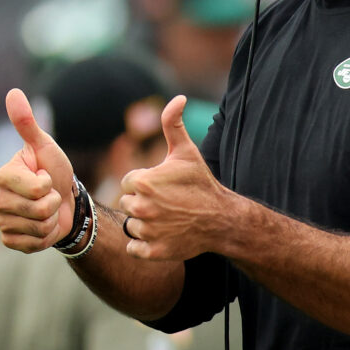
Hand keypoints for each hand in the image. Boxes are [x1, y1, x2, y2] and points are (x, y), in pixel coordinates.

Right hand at [0, 88, 75, 252]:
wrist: (64, 201)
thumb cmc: (53, 170)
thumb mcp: (44, 146)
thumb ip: (27, 123)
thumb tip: (13, 92)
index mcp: (2, 176)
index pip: (36, 188)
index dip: (49, 184)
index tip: (45, 176)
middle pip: (37, 210)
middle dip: (52, 203)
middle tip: (48, 195)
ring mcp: (2, 222)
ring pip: (37, 227)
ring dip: (50, 220)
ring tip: (46, 209)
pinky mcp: (10, 241)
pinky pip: (32, 244)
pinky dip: (45, 236)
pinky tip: (42, 226)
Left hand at [119, 95, 236, 260]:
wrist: (222, 219)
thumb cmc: (201, 183)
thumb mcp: (186, 151)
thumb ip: (173, 123)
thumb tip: (178, 97)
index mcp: (142, 182)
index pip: (128, 182)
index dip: (146, 183)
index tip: (164, 187)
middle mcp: (140, 207)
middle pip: (128, 203)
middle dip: (144, 202)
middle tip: (168, 203)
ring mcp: (146, 232)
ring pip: (132, 225)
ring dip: (145, 223)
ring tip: (168, 218)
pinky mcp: (151, 252)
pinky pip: (134, 248)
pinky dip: (145, 245)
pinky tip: (163, 235)